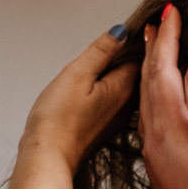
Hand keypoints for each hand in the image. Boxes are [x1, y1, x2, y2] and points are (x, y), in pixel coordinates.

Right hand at [20, 29, 138, 175]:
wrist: (49, 157)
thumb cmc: (58, 120)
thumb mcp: (77, 73)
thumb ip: (102, 50)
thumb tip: (121, 32)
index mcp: (125, 87)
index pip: (138, 55)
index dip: (126, 42)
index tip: (114, 36)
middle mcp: (128, 105)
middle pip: (132, 71)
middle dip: (119, 59)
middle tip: (101, 51)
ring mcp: (118, 119)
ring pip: (120, 87)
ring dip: (110, 77)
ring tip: (91, 72)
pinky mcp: (106, 128)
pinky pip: (111, 102)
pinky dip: (103, 93)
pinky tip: (88, 94)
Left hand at [139, 5, 187, 188]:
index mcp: (170, 131)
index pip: (164, 73)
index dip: (168, 40)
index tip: (172, 12)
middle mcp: (156, 140)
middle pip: (150, 83)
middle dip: (155, 49)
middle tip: (160, 22)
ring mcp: (156, 155)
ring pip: (147, 101)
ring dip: (151, 72)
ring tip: (156, 50)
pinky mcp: (161, 168)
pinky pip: (151, 120)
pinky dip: (154, 97)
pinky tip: (159, 99)